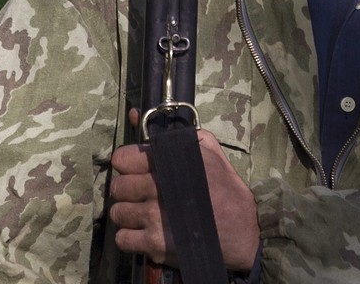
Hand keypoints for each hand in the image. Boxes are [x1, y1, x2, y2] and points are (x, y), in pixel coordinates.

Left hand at [108, 112, 259, 271]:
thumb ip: (176, 133)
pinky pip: (122, 239)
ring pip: (117, 213)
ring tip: (143, 214)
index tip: (136, 170)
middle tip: (141, 194)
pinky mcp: (154, 244)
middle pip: (117, 187)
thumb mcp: (209, 150)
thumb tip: (136, 115)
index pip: (122, 159)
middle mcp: (158, 189)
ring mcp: (154, 218)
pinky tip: (144, 233)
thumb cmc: (226, 188)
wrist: (242, 230)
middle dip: (127, 190)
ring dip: (128, 214)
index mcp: (169, 163)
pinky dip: (130, 237)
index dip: (127, 164)